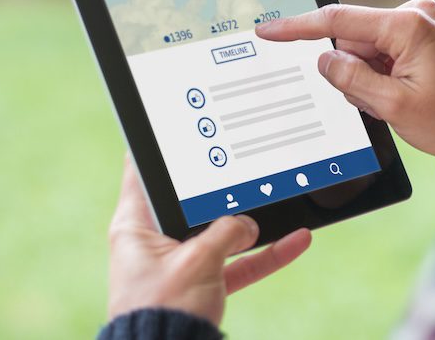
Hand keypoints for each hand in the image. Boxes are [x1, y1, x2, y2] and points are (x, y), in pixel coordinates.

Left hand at [108, 156, 311, 325]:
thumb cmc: (163, 311)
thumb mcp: (197, 261)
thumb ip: (227, 233)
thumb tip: (249, 225)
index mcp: (137, 227)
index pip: (143, 173)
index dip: (161, 148)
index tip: (180, 123)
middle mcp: (158, 241)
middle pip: (194, 202)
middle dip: (225, 187)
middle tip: (247, 158)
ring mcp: (184, 262)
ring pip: (224, 232)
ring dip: (255, 223)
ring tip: (283, 201)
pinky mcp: (205, 284)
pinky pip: (240, 262)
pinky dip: (266, 254)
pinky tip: (296, 241)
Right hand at [256, 0, 434, 155]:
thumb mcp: (394, 106)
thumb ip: (351, 80)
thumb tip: (325, 60)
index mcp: (407, 26)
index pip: (338, 21)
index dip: (298, 27)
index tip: (269, 31)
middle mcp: (414, 15)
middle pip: (354, 40)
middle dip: (353, 71)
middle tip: (376, 102)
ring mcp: (421, 23)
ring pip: (368, 49)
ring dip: (370, 77)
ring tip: (398, 101)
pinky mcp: (424, 35)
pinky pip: (386, 51)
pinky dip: (383, 74)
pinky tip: (403, 93)